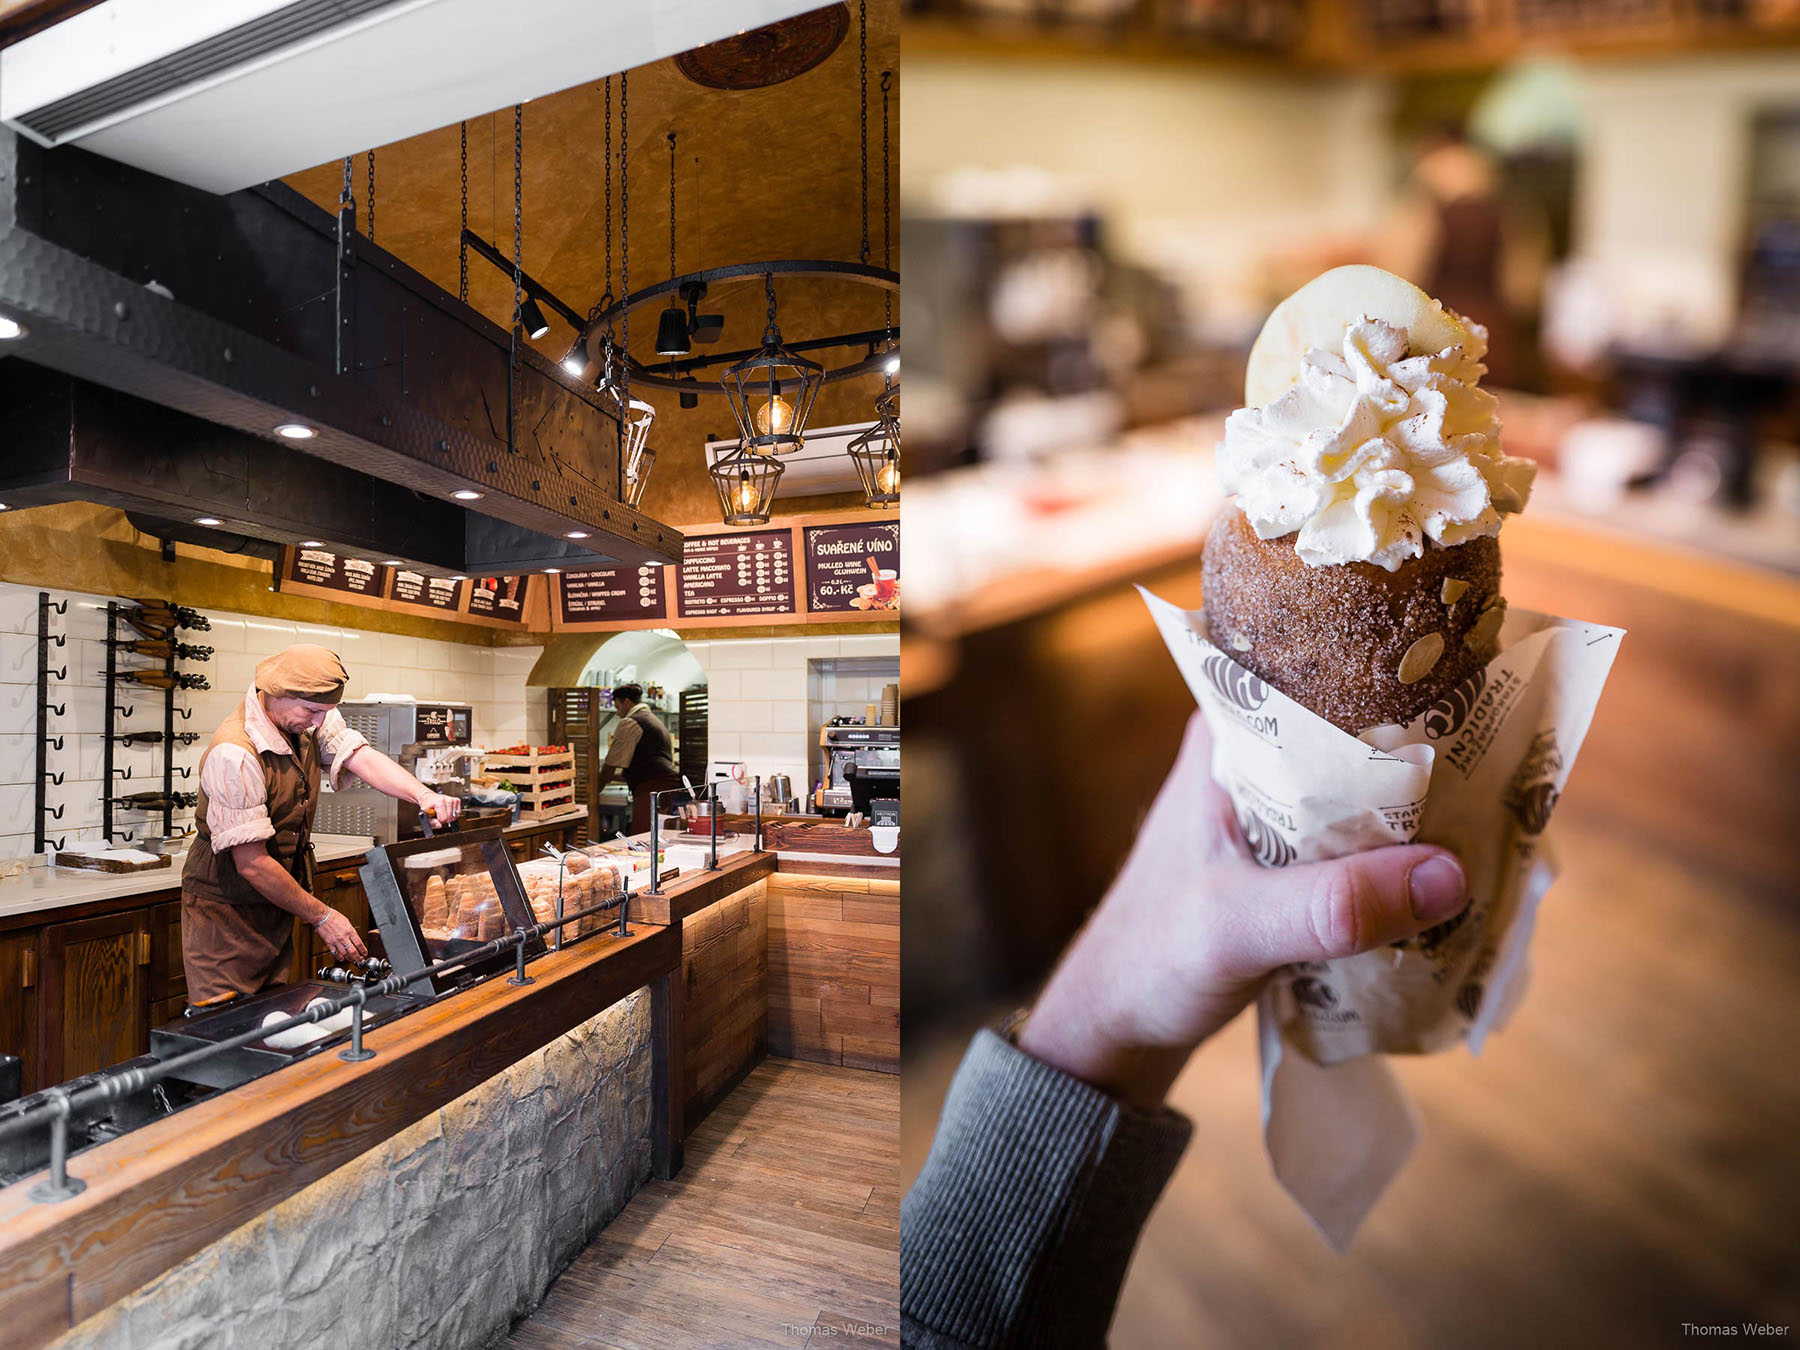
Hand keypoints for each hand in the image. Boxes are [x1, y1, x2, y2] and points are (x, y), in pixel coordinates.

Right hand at [312, 906, 367, 963]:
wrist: (323, 917)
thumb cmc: (334, 917)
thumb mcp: (347, 922)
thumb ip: (350, 930)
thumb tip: (354, 937)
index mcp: (350, 931)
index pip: (359, 944)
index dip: (363, 950)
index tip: (365, 953)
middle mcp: (344, 937)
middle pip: (353, 951)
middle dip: (357, 957)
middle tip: (360, 960)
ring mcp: (336, 941)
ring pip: (344, 953)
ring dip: (349, 958)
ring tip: (352, 960)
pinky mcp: (329, 943)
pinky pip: (335, 953)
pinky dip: (339, 957)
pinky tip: (341, 958)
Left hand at [418, 791, 461, 825]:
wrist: (430, 797)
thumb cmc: (427, 805)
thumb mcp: (426, 814)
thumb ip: (431, 822)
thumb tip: (439, 826)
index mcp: (440, 802)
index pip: (444, 818)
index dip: (439, 821)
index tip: (436, 817)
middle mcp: (448, 799)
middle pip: (450, 818)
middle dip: (444, 820)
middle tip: (439, 815)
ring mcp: (453, 800)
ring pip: (455, 816)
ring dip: (449, 817)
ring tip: (443, 812)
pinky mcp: (457, 800)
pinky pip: (458, 813)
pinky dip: (453, 814)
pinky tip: (448, 811)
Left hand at [1017, 710, 1468, 1108]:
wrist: (1112, 1025)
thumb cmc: (1149, 962)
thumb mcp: (1237, 929)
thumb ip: (1332, 906)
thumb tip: (1449, 874)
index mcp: (1226, 740)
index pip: (1322, 674)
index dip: (1398, 673)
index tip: (1481, 679)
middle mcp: (1252, 761)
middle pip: (1359, 733)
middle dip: (1431, 748)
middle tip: (1518, 757)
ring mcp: (1272, 814)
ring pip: (1367, 792)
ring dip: (1424, 809)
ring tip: (1505, 810)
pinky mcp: (1289, 864)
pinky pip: (1362, 843)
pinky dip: (1403, 857)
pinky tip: (1455, 871)